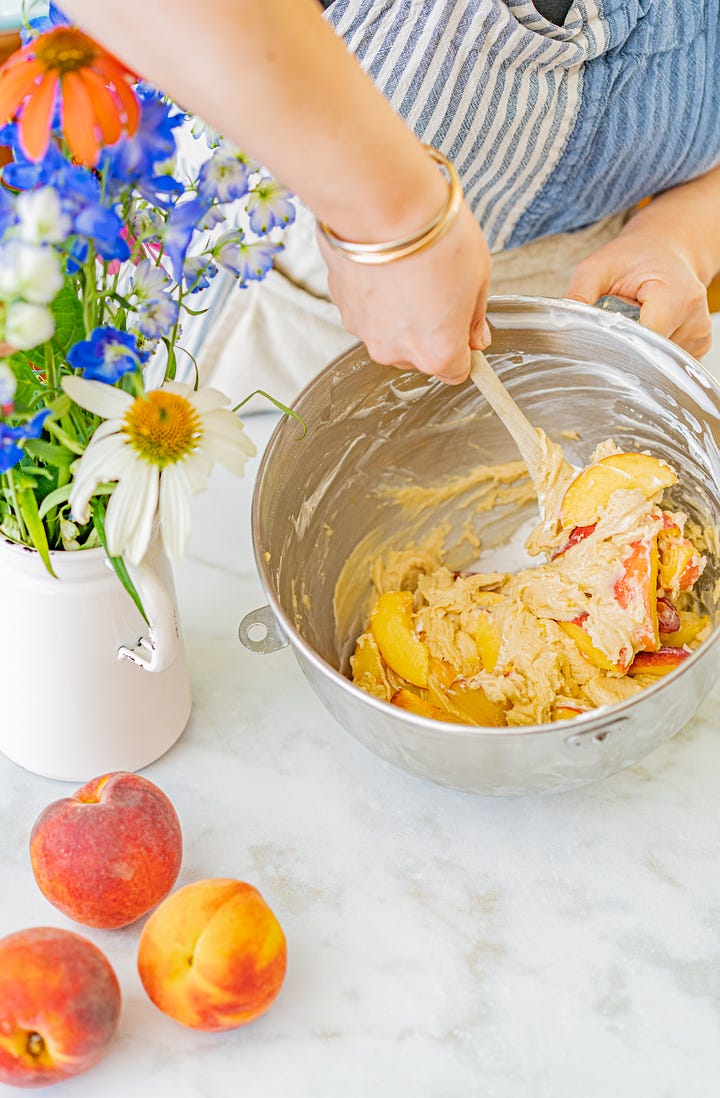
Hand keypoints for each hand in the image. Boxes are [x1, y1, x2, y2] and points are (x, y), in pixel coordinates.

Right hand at [317, 202, 491, 382]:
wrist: (382, 202)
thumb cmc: (434, 235)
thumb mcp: (479, 276)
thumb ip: (475, 317)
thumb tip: (475, 336)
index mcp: (438, 351)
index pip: (456, 371)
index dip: (463, 347)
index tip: (465, 329)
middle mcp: (397, 351)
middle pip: (420, 355)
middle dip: (431, 329)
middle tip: (439, 287)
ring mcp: (365, 332)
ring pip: (391, 334)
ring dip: (400, 313)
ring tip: (409, 271)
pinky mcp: (343, 308)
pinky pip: (367, 311)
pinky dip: (377, 296)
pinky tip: (386, 266)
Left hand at [567, 228, 712, 357]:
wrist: (663, 251)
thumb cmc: (632, 259)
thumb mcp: (597, 267)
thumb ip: (579, 295)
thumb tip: (560, 325)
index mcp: (677, 295)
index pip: (644, 341)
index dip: (617, 344)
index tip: (601, 336)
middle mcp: (695, 318)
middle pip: (649, 355)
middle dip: (625, 345)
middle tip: (617, 321)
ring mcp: (699, 336)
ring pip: (656, 361)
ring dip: (638, 346)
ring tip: (636, 318)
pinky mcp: (698, 346)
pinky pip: (666, 362)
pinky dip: (650, 350)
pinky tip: (647, 327)